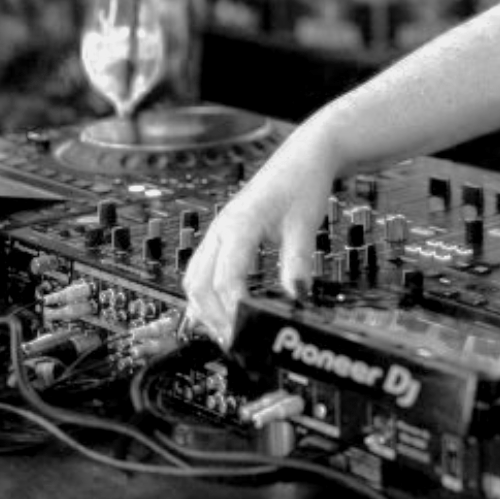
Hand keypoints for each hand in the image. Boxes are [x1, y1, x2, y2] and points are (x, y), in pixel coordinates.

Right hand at [182, 121, 340, 344]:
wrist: (303, 157)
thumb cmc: (303, 184)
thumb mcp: (305, 224)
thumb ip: (298, 262)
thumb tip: (297, 298)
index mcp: (239, 226)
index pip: (226, 279)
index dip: (233, 309)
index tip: (246, 332)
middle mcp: (221, 229)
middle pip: (198, 283)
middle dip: (211, 316)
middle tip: (232, 341)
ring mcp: (218, 231)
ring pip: (194, 277)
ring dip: (205, 307)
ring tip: (227, 331)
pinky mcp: (223, 235)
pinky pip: (202, 269)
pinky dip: (206, 293)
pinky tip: (223, 310)